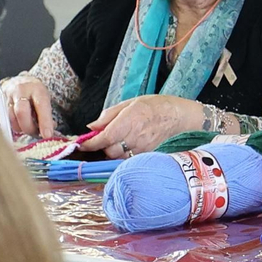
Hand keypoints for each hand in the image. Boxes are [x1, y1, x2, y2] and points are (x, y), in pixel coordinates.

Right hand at [1, 75, 56, 137]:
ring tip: (27, 127)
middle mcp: (20, 91)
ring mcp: (6, 96)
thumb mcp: (44, 99)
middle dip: (29, 127)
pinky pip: (2, 120)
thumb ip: (46, 115)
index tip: (47, 135)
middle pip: (21, 112)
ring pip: (10, 118)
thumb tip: (47, 133)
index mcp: (36, 89)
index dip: (44, 122)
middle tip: (35, 133)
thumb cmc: (34, 93)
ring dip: (20, 128)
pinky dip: (11, 126)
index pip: (41, 106)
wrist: (20, 82)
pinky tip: (18, 124)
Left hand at [79, 94, 202, 158]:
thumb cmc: (155, 106)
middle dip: (102, 147)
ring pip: (118, 157)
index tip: (82, 144)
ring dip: (112, 152)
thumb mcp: (130, 103)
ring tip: (114, 143)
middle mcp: (135, 137)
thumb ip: (109, 115)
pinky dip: (123, 155)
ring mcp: (143, 148)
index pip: (104, 138)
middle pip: (109, 151)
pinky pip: (129, 159)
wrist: (180, 116)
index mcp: (129, 121)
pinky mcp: (148, 154)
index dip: (90, 143)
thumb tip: (92, 127)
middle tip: (101, 140)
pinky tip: (125, 147)